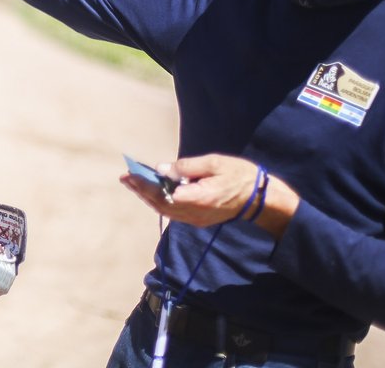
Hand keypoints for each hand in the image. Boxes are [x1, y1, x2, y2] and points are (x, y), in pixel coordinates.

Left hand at [120, 154, 298, 238]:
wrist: (259, 199)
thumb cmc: (239, 175)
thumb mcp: (214, 163)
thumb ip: (187, 167)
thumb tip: (161, 169)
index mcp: (199, 198)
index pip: (164, 194)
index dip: (145, 185)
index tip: (131, 174)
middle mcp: (195, 213)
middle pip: (161, 205)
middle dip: (141, 191)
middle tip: (125, 177)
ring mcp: (197, 219)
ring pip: (165, 211)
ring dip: (148, 197)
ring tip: (133, 183)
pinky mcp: (198, 220)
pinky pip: (173, 213)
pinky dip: (159, 203)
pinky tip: (151, 192)